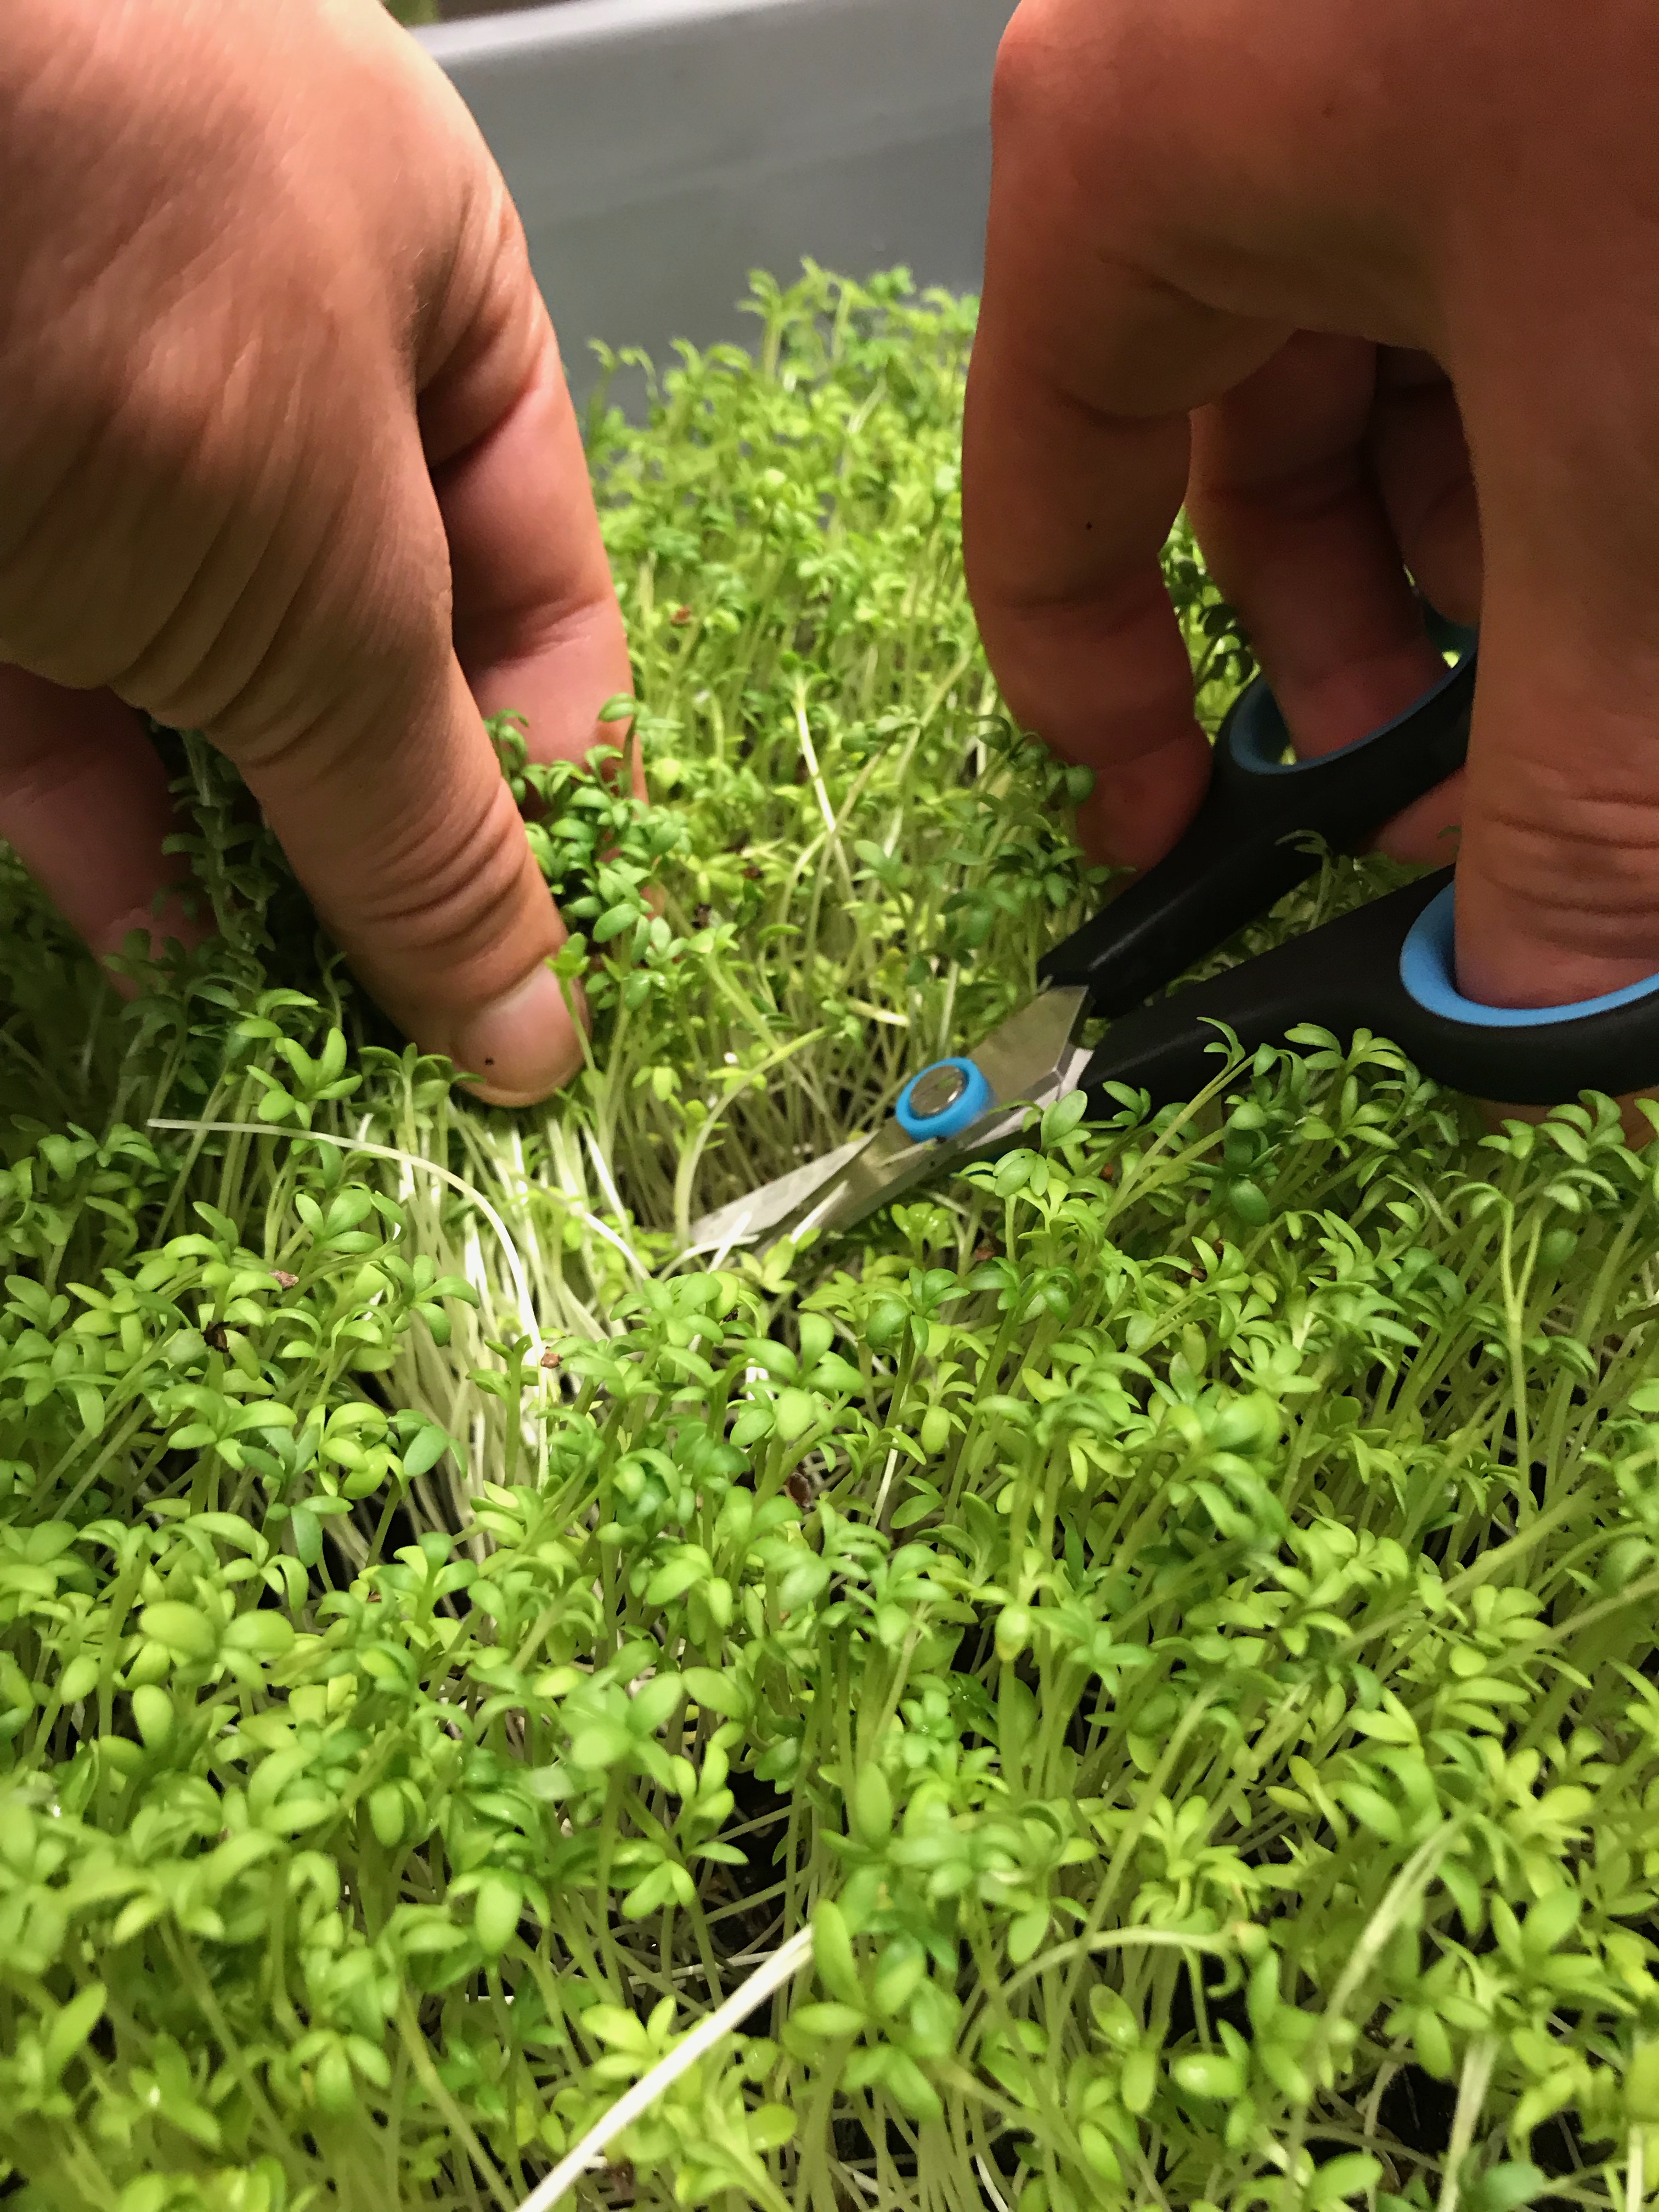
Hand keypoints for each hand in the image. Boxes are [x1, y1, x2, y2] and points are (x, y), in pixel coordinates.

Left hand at [0, 0, 632, 1103]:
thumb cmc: (129, 299)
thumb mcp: (332, 586)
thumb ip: (431, 823)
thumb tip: (532, 1033)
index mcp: (428, 287)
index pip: (541, 582)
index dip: (560, 782)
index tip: (559, 962)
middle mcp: (268, 348)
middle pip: (372, 653)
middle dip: (393, 842)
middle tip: (425, 1023)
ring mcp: (95, 428)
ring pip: (204, 688)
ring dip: (253, 867)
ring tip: (305, 1025)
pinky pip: (52, 700)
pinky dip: (103, 832)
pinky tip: (162, 958)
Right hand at [964, 0, 1658, 1016]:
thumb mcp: (1624, 460)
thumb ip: (1577, 765)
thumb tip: (1543, 1014)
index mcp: (1143, 162)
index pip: (1042, 501)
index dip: (1103, 709)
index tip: (1183, 847)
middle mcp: (1233, 77)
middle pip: (1234, 443)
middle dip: (1358, 639)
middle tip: (1462, 789)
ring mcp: (1392, 35)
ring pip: (1398, 351)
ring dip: (1495, 532)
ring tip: (1601, 638)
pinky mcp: (1536, 36)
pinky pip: (1508, 248)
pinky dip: (1574, 396)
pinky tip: (1637, 486)